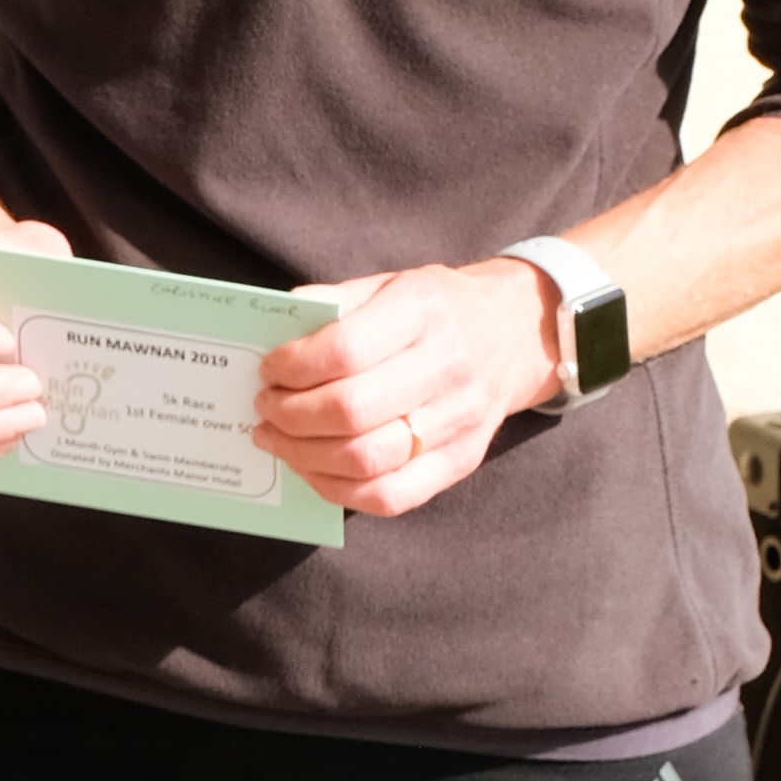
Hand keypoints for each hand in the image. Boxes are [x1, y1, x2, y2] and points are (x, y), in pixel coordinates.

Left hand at [254, 261, 561, 518]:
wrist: (516, 333)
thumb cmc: (436, 310)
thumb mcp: (389, 284)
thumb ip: (333, 304)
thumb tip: (274, 333)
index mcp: (423, 311)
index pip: (345, 351)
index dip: (293, 367)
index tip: (268, 369)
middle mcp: (448, 367)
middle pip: (351, 411)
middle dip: (290, 415)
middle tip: (265, 407)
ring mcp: (459, 421)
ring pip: (366, 460)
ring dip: (303, 456)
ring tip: (276, 438)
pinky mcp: (461, 461)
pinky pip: (390, 496)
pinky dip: (338, 489)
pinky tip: (311, 468)